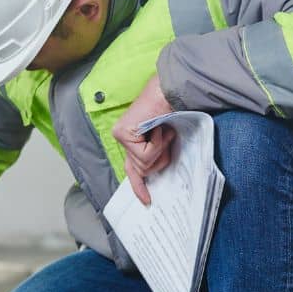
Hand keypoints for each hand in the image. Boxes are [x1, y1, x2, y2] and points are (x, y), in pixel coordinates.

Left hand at [111, 75, 174, 204]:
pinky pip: (145, 154)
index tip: (147, 201)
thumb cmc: (172, 112)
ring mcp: (121, 136)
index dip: (139, 186)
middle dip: (160, 159)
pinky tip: (159, 128)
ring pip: (144, 164)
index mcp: (132, 142)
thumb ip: (155, 155)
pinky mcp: (123, 133)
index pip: (132, 169)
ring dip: (161, 149)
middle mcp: (122, 139)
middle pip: (141, 170)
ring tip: (163, 131)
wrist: (170, 91)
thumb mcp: (165, 140)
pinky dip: (158, 144)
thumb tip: (153, 174)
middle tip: (166, 138)